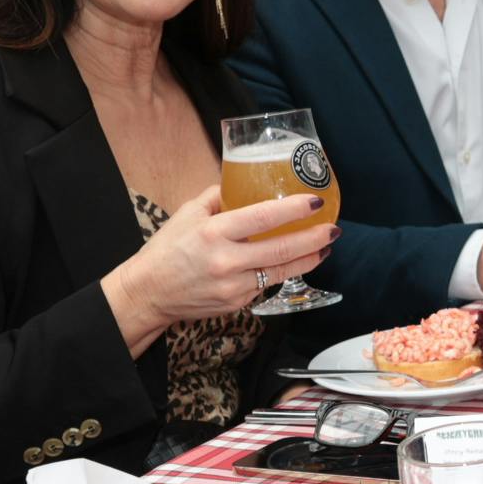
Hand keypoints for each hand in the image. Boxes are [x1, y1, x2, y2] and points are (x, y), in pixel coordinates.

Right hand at [103, 184, 333, 350]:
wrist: (148, 293)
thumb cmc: (166, 250)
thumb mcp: (188, 214)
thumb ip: (218, 196)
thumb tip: (244, 180)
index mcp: (214, 232)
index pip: (263, 218)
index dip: (294, 210)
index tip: (315, 201)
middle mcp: (226, 260)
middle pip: (282, 249)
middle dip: (314, 238)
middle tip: (333, 228)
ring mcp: (234, 286)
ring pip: (282, 271)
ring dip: (309, 258)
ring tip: (325, 245)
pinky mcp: (238, 303)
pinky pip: (267, 285)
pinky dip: (282, 271)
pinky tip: (295, 261)